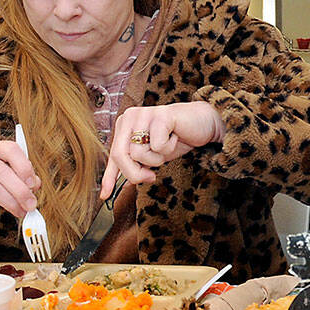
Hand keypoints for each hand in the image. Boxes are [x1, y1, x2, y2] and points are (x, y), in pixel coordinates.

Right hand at [0, 137, 40, 252]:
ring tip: (23, 210)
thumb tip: (36, 185)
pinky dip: (2, 204)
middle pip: (3, 168)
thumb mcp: (6, 180)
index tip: (34, 184)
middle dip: (21, 188)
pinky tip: (11, 209)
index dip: (25, 167)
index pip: (11, 149)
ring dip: (12, 199)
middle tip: (31, 203)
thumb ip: (21, 179)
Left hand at [103, 101, 222, 195]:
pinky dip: (169, 148)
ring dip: (157, 159)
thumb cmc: (177, 137)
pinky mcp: (159, 115)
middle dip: (135, 173)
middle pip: (120, 156)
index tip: (105, 195)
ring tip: (167, 146)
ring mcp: (143, 114)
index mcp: (124, 125)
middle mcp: (130, 117)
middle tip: (151, 177)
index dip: (109, 177)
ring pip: (138, 154)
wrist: (204, 123)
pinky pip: (157, 146)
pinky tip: (175, 137)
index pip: (113, 155)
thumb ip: (137, 165)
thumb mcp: (153, 156)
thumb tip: (122, 185)